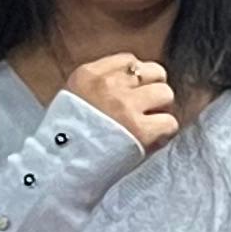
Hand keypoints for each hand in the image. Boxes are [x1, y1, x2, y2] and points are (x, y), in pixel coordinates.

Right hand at [62, 53, 177, 154]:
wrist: (60, 171)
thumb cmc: (67, 141)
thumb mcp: (73, 99)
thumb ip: (100, 86)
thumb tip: (135, 81)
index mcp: (89, 75)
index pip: (129, 60)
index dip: (137, 78)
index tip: (133, 94)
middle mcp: (108, 86)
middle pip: (154, 72)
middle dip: (153, 91)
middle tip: (144, 110)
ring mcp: (125, 107)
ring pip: (166, 94)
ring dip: (161, 111)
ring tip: (147, 126)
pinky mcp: (140, 130)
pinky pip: (170, 123)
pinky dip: (164, 135)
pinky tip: (149, 142)